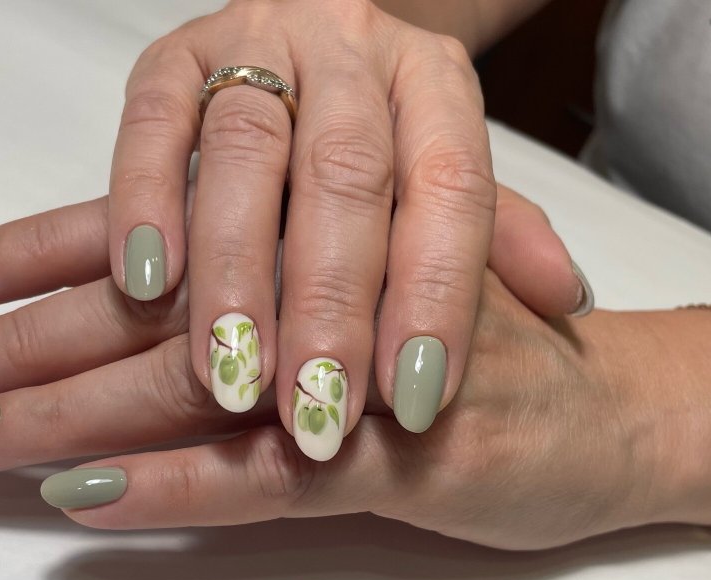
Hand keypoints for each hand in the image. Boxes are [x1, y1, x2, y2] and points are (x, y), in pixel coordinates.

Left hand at [0, 199, 641, 552]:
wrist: (621, 413)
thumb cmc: (482, 348)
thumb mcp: (380, 286)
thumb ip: (277, 278)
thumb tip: (139, 298)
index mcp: (316, 228)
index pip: (157, 234)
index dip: (41, 254)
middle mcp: (332, 280)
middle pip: (149, 309)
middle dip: (23, 344)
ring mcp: (365, 372)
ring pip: (191, 387)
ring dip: (66, 415)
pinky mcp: (406, 460)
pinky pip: (269, 477)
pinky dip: (173, 487)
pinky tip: (86, 498)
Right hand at [96, 0, 582, 458]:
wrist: (307, 39)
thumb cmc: (381, 140)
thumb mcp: (446, 180)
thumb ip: (500, 237)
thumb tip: (565, 297)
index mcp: (435, 84)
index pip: (452, 188)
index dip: (437, 297)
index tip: (418, 402)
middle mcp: (353, 51)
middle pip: (346, 175)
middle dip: (329, 304)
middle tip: (315, 409)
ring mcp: (258, 42)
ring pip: (246, 152)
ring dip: (235, 274)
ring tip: (229, 376)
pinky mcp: (173, 55)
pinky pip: (153, 118)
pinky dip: (144, 200)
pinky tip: (145, 284)